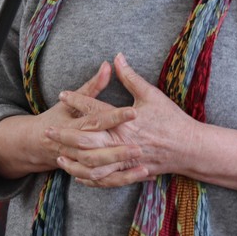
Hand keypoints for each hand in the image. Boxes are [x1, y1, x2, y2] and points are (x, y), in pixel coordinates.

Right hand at [0, 61, 137, 179]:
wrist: (36, 143)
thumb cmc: (58, 117)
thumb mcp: (71, 100)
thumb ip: (93, 85)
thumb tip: (109, 64)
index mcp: (73, 125)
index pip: (95, 120)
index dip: (114, 116)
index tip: (134, 112)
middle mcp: (73, 147)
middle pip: (96, 151)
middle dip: (118, 149)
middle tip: (140, 145)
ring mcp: (77, 162)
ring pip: (97, 170)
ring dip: (120, 168)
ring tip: (143, 164)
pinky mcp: (84, 173)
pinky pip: (103, 182)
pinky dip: (121, 180)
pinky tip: (142, 173)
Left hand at [48, 53, 197, 187]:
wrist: (189, 147)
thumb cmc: (171, 119)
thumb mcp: (151, 94)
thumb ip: (130, 76)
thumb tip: (117, 56)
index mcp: (125, 121)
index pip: (95, 110)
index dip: (77, 100)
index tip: (63, 94)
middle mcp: (122, 142)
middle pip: (86, 141)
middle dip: (64, 136)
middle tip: (47, 131)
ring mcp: (125, 160)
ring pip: (91, 164)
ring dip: (73, 160)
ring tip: (58, 155)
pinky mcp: (129, 171)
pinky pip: (104, 179)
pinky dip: (89, 177)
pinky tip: (78, 173)